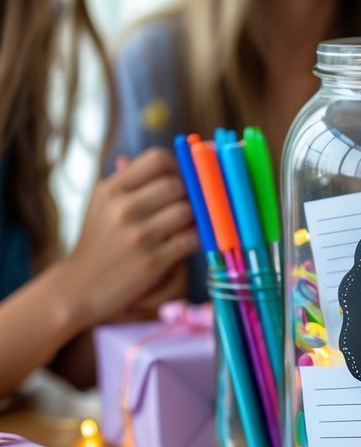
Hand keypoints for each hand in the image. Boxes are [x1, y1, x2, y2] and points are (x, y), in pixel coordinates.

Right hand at [59, 148, 199, 329]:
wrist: (79, 287)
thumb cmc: (98, 241)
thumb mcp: (103, 205)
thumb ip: (130, 181)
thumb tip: (167, 161)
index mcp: (111, 189)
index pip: (157, 159)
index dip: (176, 166)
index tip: (178, 178)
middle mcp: (123, 208)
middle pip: (176, 185)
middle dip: (186, 194)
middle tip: (184, 205)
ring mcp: (138, 235)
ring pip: (187, 211)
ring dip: (193, 217)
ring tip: (185, 224)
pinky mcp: (152, 261)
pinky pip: (190, 239)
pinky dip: (194, 238)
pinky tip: (185, 241)